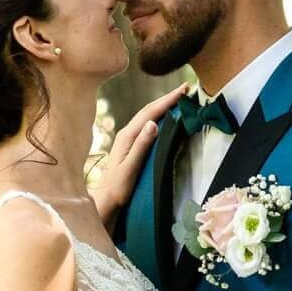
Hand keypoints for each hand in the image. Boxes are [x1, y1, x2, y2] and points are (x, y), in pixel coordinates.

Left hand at [90, 84, 189, 226]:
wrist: (104, 201)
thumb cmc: (117, 189)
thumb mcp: (130, 169)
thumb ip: (141, 146)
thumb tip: (153, 123)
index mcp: (127, 136)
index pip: (150, 112)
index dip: (168, 100)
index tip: (184, 90)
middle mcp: (126, 134)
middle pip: (149, 110)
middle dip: (167, 98)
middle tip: (186, 89)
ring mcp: (127, 139)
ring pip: (148, 116)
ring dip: (163, 106)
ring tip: (179, 98)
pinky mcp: (130, 146)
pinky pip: (146, 125)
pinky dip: (159, 117)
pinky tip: (166, 117)